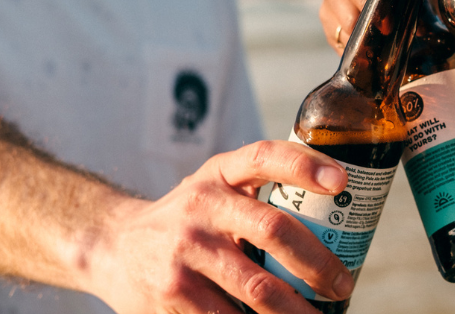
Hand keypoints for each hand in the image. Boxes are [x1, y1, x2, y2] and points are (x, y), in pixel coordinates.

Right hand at [87, 141, 353, 313]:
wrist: (112, 245)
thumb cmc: (188, 217)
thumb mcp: (216, 188)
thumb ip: (259, 192)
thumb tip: (336, 215)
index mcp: (219, 174)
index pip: (265, 157)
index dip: (305, 166)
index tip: (342, 181)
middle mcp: (202, 206)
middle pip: (274, 230)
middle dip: (318, 263)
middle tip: (342, 284)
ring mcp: (185, 251)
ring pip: (257, 288)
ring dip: (296, 311)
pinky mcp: (172, 294)